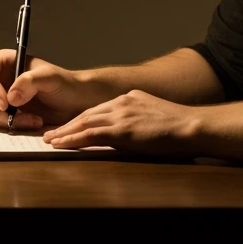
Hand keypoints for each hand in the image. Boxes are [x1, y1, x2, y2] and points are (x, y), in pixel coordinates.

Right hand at [0, 50, 104, 129]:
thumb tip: (10, 97)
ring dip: (4, 120)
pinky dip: (11, 126)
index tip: (5, 103)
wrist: (75, 102)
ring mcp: (0, 97)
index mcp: (5, 62)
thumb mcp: (49, 77)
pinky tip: (31, 123)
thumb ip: (29, 81)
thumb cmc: (64, 84)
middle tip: (14, 116)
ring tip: (31, 120)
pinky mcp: (6, 113)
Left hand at [42, 90, 196, 154]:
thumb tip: (127, 134)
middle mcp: (122, 102)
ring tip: (50, 140)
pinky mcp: (122, 129)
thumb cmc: (180, 127)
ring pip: (84, 122)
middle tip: (50, 134)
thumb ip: (137, 121)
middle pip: (86, 114)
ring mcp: (121, 114)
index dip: (80, 119)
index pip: (98, 109)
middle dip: (67, 125)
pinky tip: (61, 144)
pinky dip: (73, 139)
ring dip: (64, 133)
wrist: (192, 126)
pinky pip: (90, 134)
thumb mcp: (154, 117)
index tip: (67, 126)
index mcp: (129, 98)